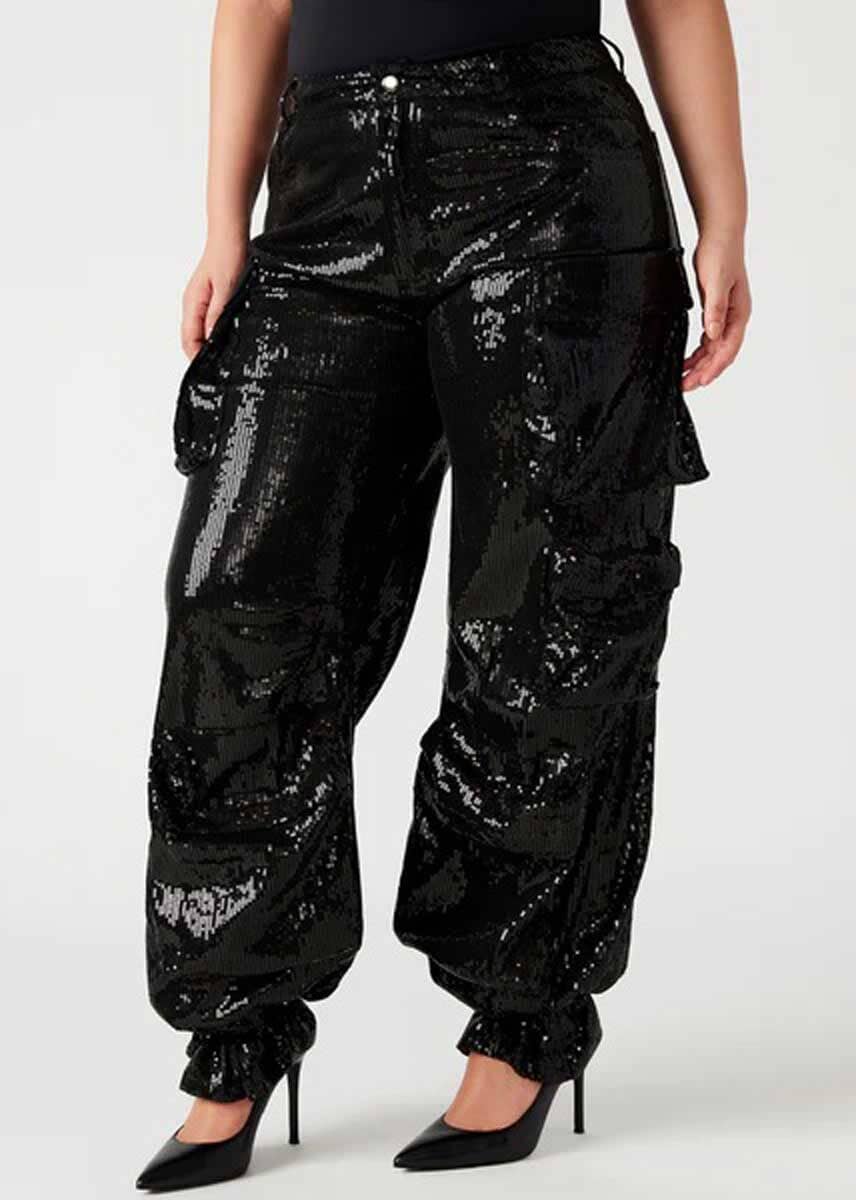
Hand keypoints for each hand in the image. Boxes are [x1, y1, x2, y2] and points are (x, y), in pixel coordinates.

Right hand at [181, 236, 248, 359]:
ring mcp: (201, 303)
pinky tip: (231, 338)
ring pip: (201, 333)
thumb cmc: (228, 256)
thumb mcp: (226, 288)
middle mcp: (193, 306)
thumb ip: (218, 313)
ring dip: (212, 346)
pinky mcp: (211, 300)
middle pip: (193, 340)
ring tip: (228, 358)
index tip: (213, 371)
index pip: (188, 341)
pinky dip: (217, 334)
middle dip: (205, 356)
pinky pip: (210, 324)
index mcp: (192, 304)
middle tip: (224, 370)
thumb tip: (213, 338)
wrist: (230, 235)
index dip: (198, 359)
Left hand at [683, 231, 750, 391]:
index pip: (727, 349)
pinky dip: (698, 352)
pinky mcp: (715, 310)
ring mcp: (725, 315)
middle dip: (704, 372)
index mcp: (739, 314)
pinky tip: (687, 360)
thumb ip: (715, 309)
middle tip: (685, 386)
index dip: (713, 368)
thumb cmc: (721, 254)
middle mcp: (734, 318)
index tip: (698, 381)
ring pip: (713, 349)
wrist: (720, 234)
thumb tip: (714, 335)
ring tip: (683, 379)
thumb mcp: (716, 282)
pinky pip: (708, 339)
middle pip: (720, 354)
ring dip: (700, 365)